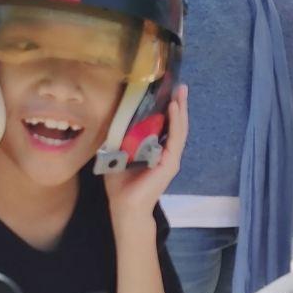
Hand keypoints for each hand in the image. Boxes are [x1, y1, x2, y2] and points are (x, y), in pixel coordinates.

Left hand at [105, 84, 187, 221]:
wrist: (125, 206)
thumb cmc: (120, 184)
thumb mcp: (117, 153)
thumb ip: (118, 137)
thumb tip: (111, 116)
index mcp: (156, 150)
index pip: (165, 125)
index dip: (167, 107)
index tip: (167, 90)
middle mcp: (166, 153)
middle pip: (176, 123)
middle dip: (178, 104)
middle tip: (180, 85)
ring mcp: (171, 158)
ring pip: (179, 128)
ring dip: (180, 109)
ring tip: (181, 92)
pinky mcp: (171, 163)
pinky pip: (175, 138)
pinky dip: (175, 122)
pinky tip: (174, 108)